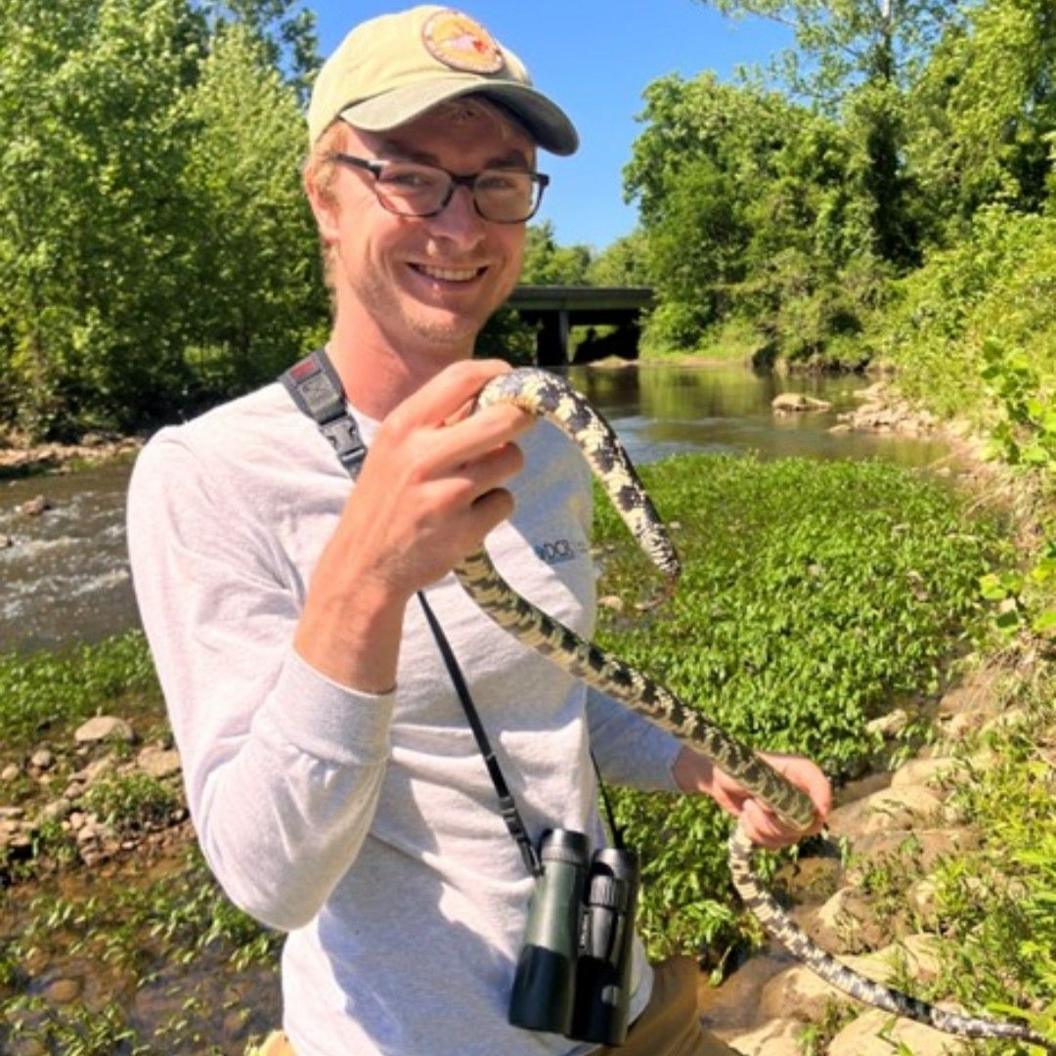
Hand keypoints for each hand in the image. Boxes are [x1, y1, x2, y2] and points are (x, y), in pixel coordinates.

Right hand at [295, 358, 534, 689]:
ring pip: (511, 459)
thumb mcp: (393, 449)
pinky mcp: (464, 529)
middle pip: (503, 419)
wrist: (362, 566)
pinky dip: (494, 506)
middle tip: (521, 421)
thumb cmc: (384, 500)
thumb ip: (435, 422)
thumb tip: (492, 394)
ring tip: (477, 480)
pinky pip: (505, 501)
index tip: (511, 379)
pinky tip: (468, 514)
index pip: (462, 377)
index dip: (497, 372)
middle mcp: (423, 456)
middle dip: (521, 417)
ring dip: (504, 466)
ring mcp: (446, 494)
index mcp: (403, 427)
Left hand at [673, 747, 831, 849]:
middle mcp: (799, 794)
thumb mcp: (748, 768)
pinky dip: (756, 835)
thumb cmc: (735, 766)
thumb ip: (768, 785)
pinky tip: (745, 819)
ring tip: (746, 808)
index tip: (816, 812)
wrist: (718, 778)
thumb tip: (782, 809)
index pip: (821, 785)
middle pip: (807, 823)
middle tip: (752, 804)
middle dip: (776, 821)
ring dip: (762, 827)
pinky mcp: (776, 828)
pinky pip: (774, 843)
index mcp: (797, 772)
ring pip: (789, 837)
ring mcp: (789, 813)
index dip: (823, 799)